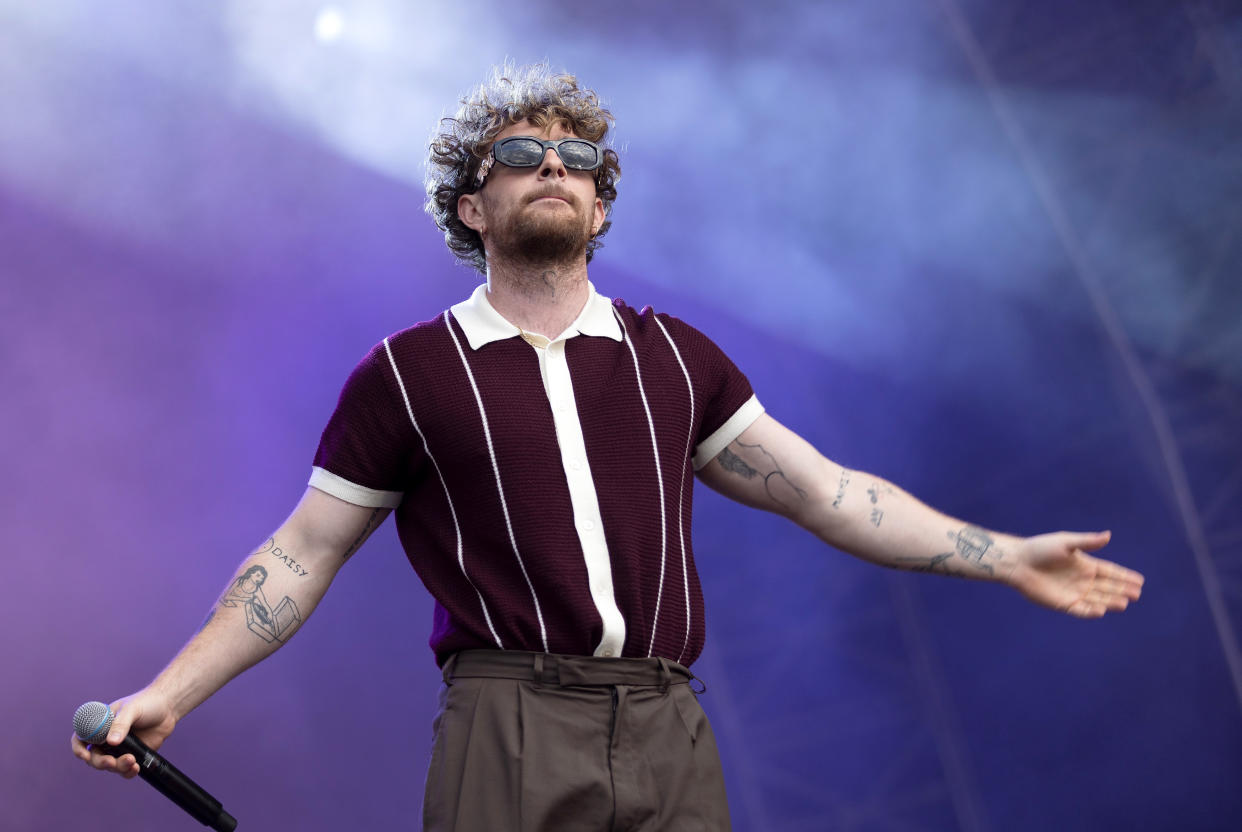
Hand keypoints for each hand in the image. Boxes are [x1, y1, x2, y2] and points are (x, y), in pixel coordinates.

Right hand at [70, 687, 177, 778]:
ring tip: (132, 762)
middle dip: (101, 762)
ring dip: (118, 767)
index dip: (79, 749)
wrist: (168, 709)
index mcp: (101, 725)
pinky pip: (124, 769)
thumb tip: (111, 742)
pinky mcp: (132, 755)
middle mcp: (107, 739)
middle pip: (94, 757)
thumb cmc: (147, 703)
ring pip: (110, 766)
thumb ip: (121, 724)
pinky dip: (127, 772)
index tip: (85, 755)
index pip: (81, 738)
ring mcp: (119, 749)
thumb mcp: (132, 709)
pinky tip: (136, 768)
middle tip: (112, 762)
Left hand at [1008, 530, 1143, 617]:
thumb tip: (1109, 535)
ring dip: (1110, 602)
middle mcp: (1082, 580)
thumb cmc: (1040, 549)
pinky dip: (1090, 611)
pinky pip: (1080, 610)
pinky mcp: (1062, 604)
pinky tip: (1101, 610)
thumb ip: (1087, 542)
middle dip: (1122, 590)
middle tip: (1137, 594)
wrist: (1018, 562)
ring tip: (1124, 603)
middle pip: (1107, 587)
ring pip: (1097, 600)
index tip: (1140, 581)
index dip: (1125, 576)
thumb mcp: (1066, 542)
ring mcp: (1073, 593)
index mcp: (1085, 565)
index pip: (1110, 572)